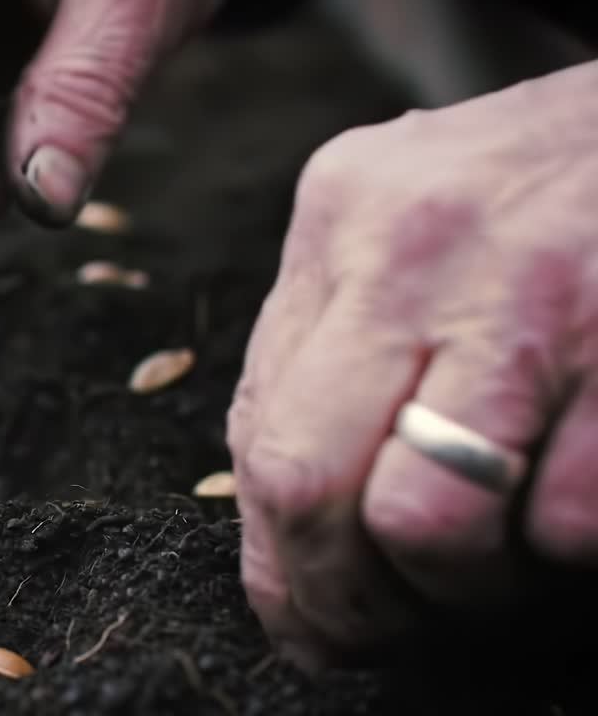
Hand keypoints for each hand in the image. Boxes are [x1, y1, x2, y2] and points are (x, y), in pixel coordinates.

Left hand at [226, 61, 597, 669]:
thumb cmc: (549, 192)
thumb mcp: (409, 230)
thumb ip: (331, 353)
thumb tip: (287, 538)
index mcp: (342, 217)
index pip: (258, 439)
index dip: (283, 570)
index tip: (313, 629)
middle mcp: (416, 243)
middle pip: (307, 484)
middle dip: (347, 598)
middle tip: (393, 630)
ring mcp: (533, 287)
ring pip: (428, 522)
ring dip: (467, 587)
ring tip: (504, 564)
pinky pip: (568, 522)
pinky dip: (566, 553)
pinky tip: (572, 506)